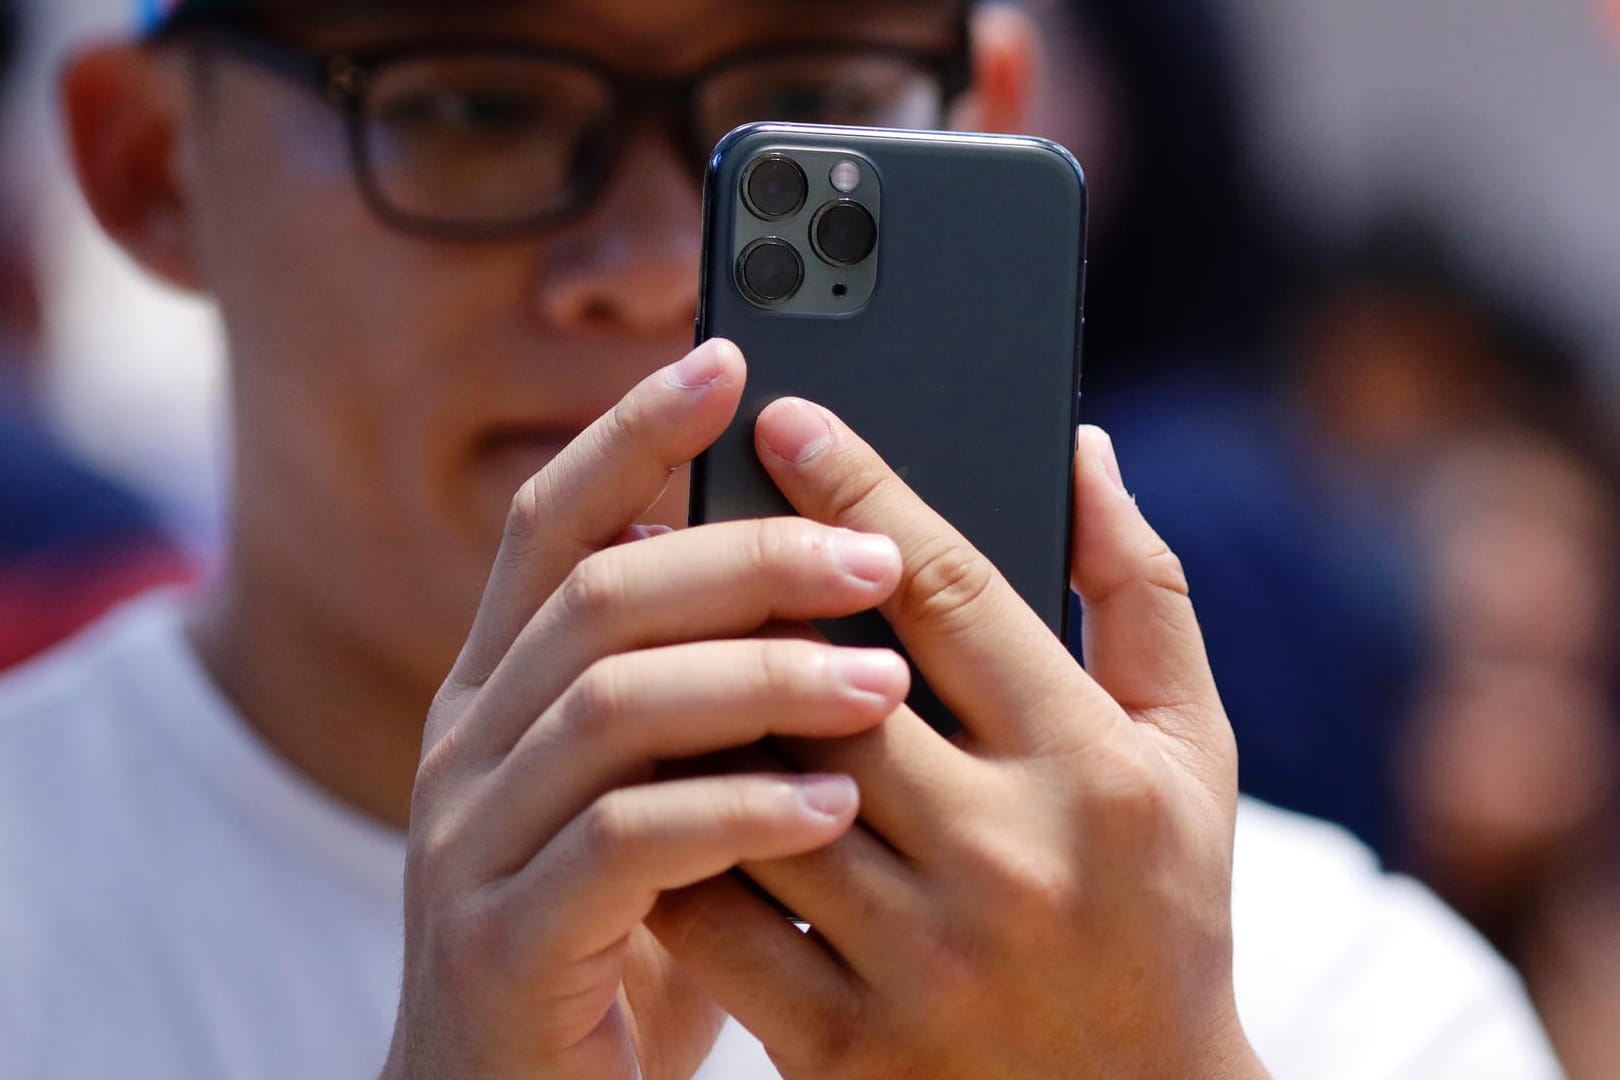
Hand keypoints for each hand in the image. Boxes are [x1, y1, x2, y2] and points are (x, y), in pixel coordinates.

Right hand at [382, 342, 916, 1079]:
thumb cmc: (624, 941)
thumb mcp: (662, 796)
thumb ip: (714, 696)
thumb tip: (832, 570)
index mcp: (505, 693)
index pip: (552, 527)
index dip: (631, 434)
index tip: (728, 358)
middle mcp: (471, 745)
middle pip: (597, 596)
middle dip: (742, 557)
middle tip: (875, 551)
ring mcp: (471, 842)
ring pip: (609, 704)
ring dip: (759, 678)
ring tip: (887, 680)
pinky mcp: (504, 941)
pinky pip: (622, 844)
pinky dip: (735, 811)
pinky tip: (832, 807)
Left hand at [649, 402, 1270, 1079]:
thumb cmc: (1164, 915)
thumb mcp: (1190, 753)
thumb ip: (1140, 594)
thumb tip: (1080, 445)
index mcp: (1096, 770)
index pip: (951, 591)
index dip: (858, 488)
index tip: (784, 418)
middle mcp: (1010, 861)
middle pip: (827, 683)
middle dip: (742, 591)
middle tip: (672, 517)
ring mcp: (920, 961)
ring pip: (754, 794)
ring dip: (686, 708)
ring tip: (633, 632)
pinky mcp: (845, 1047)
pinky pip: (718, 921)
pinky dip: (670, 842)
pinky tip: (644, 781)